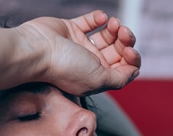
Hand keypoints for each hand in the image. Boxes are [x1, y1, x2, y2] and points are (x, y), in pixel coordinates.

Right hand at [17, 10, 140, 94]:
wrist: (37, 50)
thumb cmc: (66, 68)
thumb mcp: (99, 80)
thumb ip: (120, 78)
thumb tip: (134, 72)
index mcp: (98, 78)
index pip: (123, 69)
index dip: (132, 60)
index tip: (129, 51)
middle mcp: (90, 64)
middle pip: (118, 52)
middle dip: (126, 41)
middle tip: (124, 32)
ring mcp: (80, 47)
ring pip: (107, 36)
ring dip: (116, 29)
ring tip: (114, 23)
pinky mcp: (71, 30)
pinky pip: (90, 22)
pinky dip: (98, 18)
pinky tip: (101, 18)